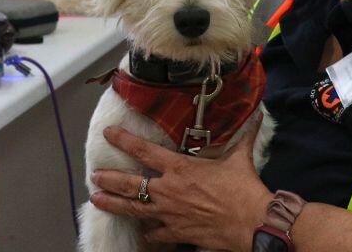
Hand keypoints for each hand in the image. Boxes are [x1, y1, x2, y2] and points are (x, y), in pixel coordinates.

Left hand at [89, 122, 271, 250]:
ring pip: (133, 209)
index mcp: (180, 168)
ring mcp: (169, 214)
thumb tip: (257, 116)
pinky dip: (148, 233)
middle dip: (108, 179)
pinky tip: (142, 233)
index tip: (108, 133)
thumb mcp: (240, 158)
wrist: (252, 223)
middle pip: (129, 184)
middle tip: (94, 176)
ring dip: (113, 204)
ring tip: (97, 200)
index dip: (123, 140)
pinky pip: (156, 233)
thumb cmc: (244, 189)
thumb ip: (245, 136)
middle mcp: (169, 190)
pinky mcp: (177, 232)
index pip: (144, 151)